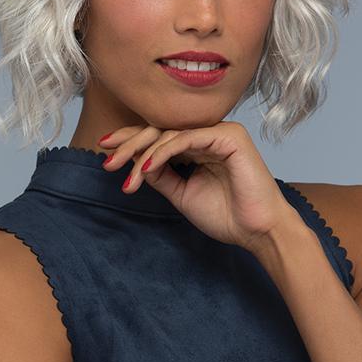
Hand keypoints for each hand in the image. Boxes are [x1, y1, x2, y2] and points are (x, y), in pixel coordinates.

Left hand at [98, 121, 300, 252]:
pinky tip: (146, 168)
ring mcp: (220, 130)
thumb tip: (133, 161)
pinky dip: (163, 152)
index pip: (159, 134)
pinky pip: (186, 138)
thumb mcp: (181, 193)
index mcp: (199, 144)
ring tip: (126, 176)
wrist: (257, 232)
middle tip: (107, 163)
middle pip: (159, 129)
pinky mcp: (229, 136)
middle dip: (129, 145)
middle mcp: (209, 132)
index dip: (130, 140)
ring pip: (169, 133)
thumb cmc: (226, 215)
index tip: (104, 151)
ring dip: (142, 154)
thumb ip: (160, 175)